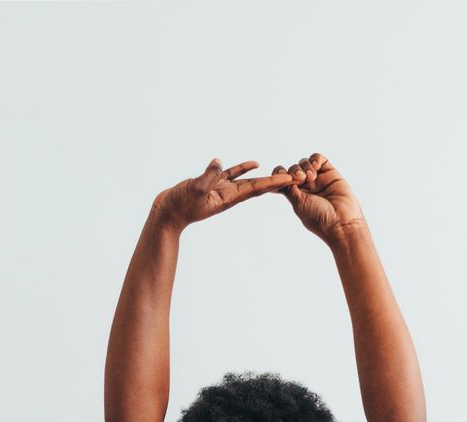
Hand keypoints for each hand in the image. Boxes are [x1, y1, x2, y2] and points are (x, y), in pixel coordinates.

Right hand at [152, 158, 294, 229]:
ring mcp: (222, 190)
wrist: (168, 213)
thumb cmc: (179, 205)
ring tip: (283, 172)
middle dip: (279, 182)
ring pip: (249, 181)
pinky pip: (233, 175)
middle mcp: (230, 195)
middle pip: (260, 187)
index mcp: (229, 197)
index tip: (294, 179)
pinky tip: (254, 163)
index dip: (276, 183)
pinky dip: (244, 169)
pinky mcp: (213, 184)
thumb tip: (219, 162)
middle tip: (299, 177)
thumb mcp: (194, 190)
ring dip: (266, 177)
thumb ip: (207, 177)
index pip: (258, 188)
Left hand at [273, 153, 364, 243]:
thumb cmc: (319, 218)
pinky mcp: (330, 173)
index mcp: (296, 196)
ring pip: (305, 163)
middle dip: (294, 171)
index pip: (283, 180)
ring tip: (311, 176)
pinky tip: (316, 166)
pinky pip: (319, 159)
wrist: (342, 222)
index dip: (279, 174)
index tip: (281, 176)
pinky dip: (315, 159)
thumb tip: (281, 177)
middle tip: (300, 178)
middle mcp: (307, 187)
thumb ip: (289, 188)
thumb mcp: (298, 203)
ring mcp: (319, 180)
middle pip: (293, 169)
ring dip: (305, 166)